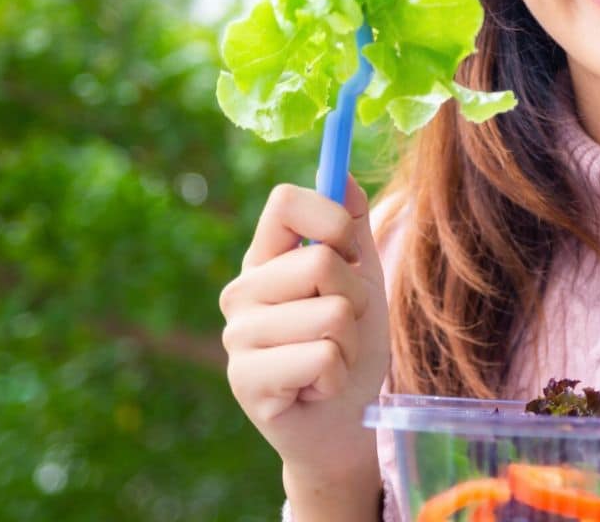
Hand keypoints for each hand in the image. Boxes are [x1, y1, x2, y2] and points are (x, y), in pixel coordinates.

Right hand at [219, 176, 389, 483]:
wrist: (343, 424)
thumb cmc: (352, 348)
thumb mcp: (361, 282)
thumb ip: (351, 231)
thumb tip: (343, 176)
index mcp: (266, 259)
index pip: (285, 201)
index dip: (330, 218)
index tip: (346, 252)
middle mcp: (242, 291)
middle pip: (320, 262)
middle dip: (355, 301)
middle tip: (343, 330)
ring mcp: (237, 335)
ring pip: (330, 314)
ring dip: (350, 344)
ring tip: (330, 362)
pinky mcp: (246, 379)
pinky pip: (321, 357)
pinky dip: (337, 376)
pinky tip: (317, 388)